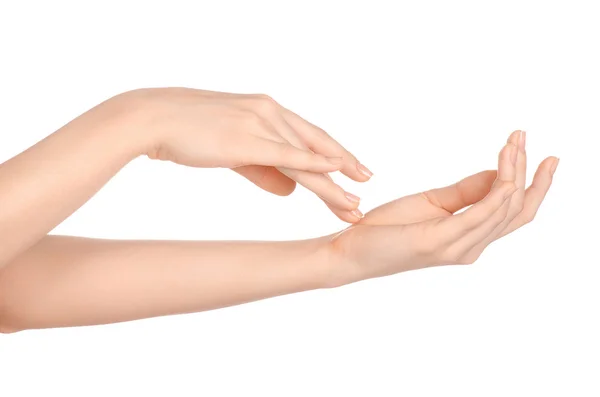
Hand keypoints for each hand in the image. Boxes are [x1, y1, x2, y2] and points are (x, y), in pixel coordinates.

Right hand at [123, 88, 371, 222]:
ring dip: (332, 183)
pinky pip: (288, 154)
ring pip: (307, 157)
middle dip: (344, 169)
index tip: (353, 171)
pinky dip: (314, 165)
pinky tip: (336, 173)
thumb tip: (290, 191)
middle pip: (316, 146)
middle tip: (365, 189)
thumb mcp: (232, 150)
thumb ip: (263, 169)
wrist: (153, 118)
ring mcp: (260, 123)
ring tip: (352, 205)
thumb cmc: (188, 132)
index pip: (310, 136)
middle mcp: (270, 112)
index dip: (334, 155)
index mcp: (267, 111)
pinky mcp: (247, 138)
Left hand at [326, 131, 557, 285]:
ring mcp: (457, 247)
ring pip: (504, 209)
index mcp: (469, 237)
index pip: (514, 212)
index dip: (534, 184)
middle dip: (529, 173)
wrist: (352, 251)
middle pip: (517, 210)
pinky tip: (501, 171)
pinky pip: (479, 214)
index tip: (544, 154)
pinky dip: (496, 192)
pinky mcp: (439, 241)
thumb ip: (465, 191)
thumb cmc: (387, 229)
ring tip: (514, 142)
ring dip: (513, 172)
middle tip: (530, 139)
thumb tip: (496, 174)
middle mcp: (470, 246)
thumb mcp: (432, 202)